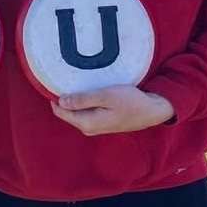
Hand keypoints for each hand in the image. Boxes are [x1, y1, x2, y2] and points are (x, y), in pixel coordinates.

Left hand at [51, 85, 173, 135]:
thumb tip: (61, 101)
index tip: (54, 81)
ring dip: (76, 99)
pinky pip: (86, 111)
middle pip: (67, 112)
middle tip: (66, 78)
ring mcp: (95, 127)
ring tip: (77, 82)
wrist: (152, 111)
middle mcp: (88, 128)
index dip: (54, 97)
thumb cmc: (131, 102)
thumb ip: (83, 99)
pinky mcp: (101, 122)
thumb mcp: (106, 96)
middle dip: (64, 97)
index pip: (60, 111)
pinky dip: (84, 102)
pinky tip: (89, 91)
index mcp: (86, 123)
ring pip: (76, 111)